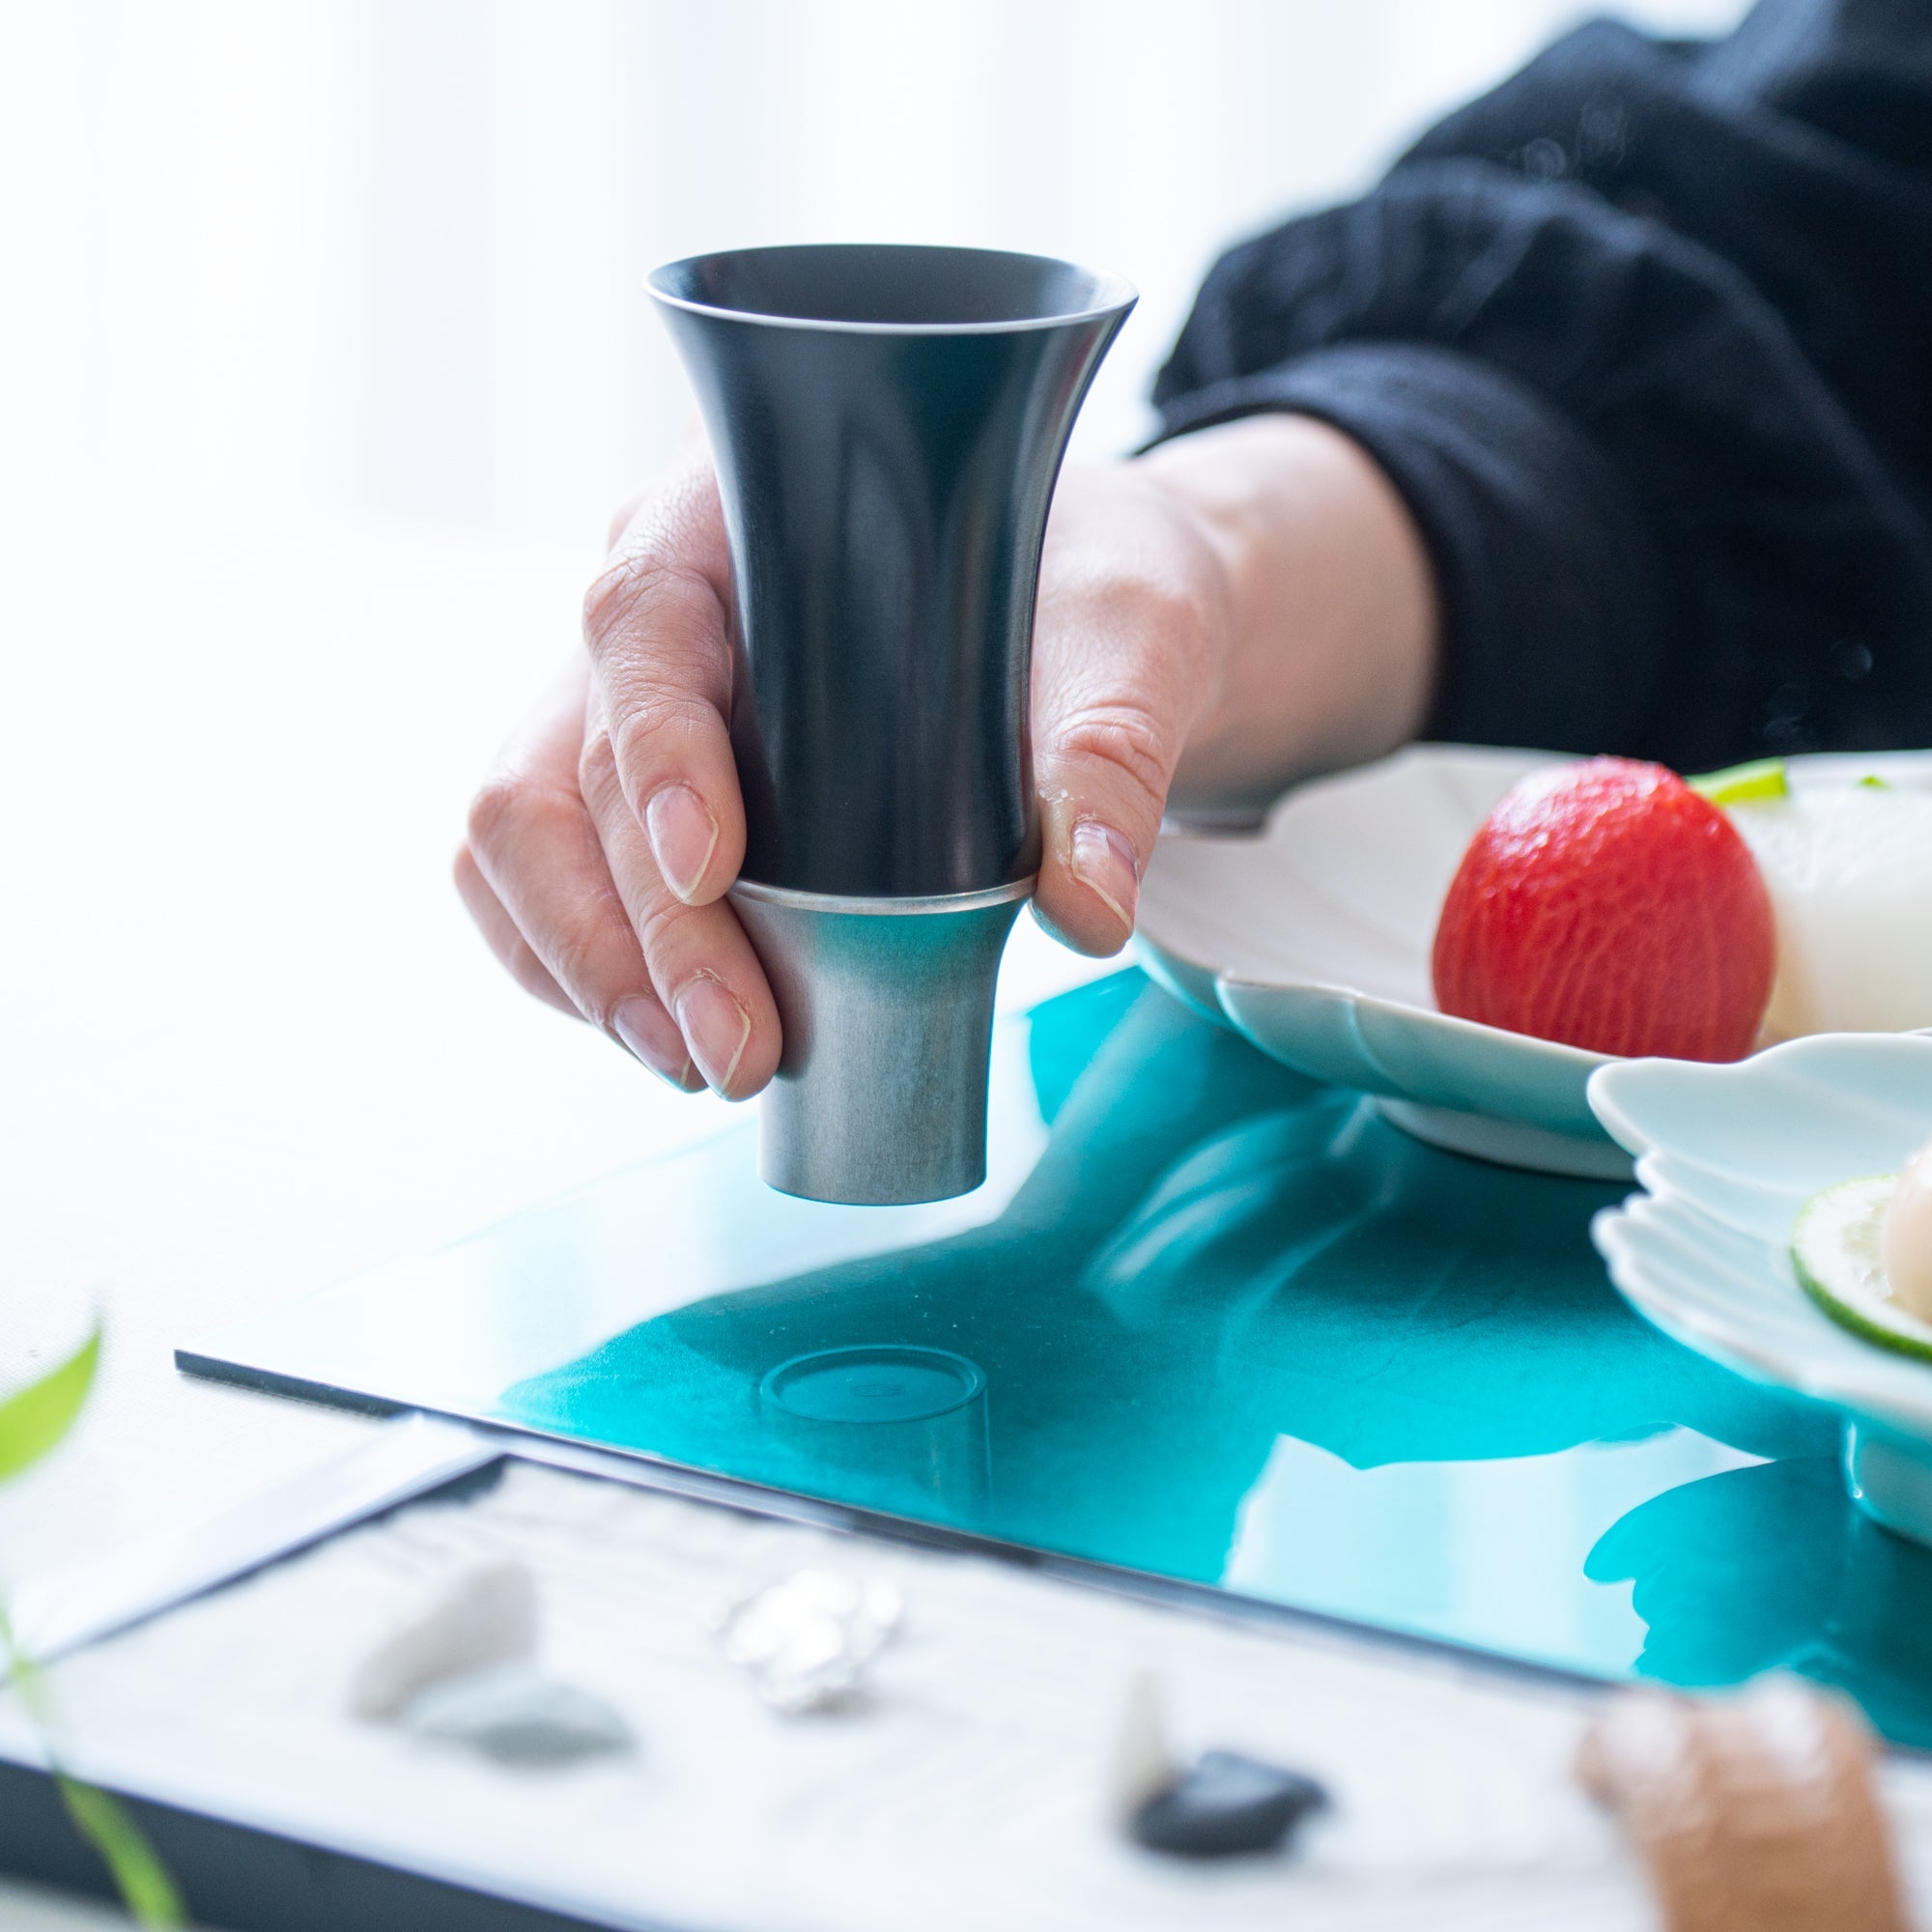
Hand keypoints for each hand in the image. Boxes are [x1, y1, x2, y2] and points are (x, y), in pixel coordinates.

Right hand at [455, 414, 1436, 1097]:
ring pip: (520, 830)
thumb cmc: (1082, 594)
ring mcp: (626, 703)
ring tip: (697, 1064)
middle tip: (737, 1050)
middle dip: (636, 930)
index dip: (654, 754)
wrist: (1075, 621)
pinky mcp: (632, 789)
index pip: (643, 622)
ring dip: (588, 964)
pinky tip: (660, 1036)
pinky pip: (538, 878)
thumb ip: (1110, 752)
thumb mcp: (1129, 637)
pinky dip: (578, 969)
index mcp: (738, 519)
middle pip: (565, 763)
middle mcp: (656, 609)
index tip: (713, 870)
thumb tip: (1087, 906)